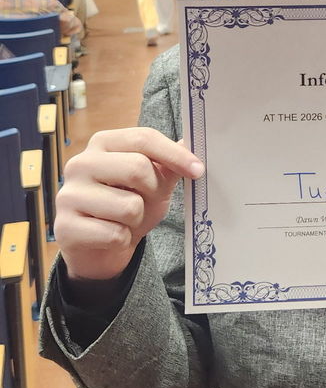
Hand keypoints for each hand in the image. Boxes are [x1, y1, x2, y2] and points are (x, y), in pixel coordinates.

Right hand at [55, 127, 203, 281]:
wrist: (100, 249)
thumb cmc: (128, 206)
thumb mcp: (153, 183)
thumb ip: (168, 164)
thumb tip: (190, 142)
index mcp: (102, 143)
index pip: (143, 138)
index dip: (175, 155)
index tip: (198, 170)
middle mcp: (80, 163)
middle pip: (137, 168)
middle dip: (154, 191)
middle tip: (149, 202)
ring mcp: (68, 194)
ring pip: (129, 206)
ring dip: (137, 220)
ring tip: (125, 221)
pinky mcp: (65, 226)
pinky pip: (114, 234)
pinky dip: (122, 240)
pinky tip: (111, 237)